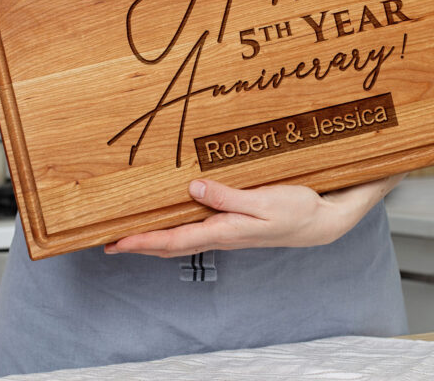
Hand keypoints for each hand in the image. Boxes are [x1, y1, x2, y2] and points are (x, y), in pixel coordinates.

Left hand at [104, 174, 403, 256]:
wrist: (322, 222)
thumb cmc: (297, 211)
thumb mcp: (265, 202)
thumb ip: (228, 197)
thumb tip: (193, 189)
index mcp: (225, 231)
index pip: (173, 240)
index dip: (141, 242)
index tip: (114, 242)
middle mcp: (221, 234)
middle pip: (171, 244)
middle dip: (140, 243)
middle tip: (111, 239)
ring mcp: (228, 231)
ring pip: (182, 237)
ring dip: (155, 236)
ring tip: (133, 230)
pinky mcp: (235, 224)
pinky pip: (196, 228)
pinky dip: (176, 227)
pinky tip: (174, 216)